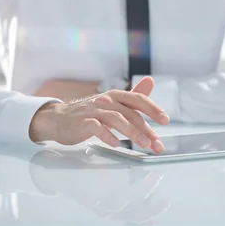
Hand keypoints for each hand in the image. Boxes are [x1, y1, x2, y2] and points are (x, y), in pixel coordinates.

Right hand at [29, 77, 168, 152]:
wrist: (59, 119)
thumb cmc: (91, 112)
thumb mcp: (113, 102)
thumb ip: (133, 95)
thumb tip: (151, 80)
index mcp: (116, 95)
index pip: (138, 99)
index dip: (153, 109)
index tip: (165, 121)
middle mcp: (107, 100)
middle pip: (131, 113)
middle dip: (146, 130)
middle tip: (157, 144)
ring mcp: (94, 111)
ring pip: (117, 119)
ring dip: (133, 133)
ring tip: (144, 145)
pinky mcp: (82, 123)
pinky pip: (97, 128)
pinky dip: (108, 136)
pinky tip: (117, 145)